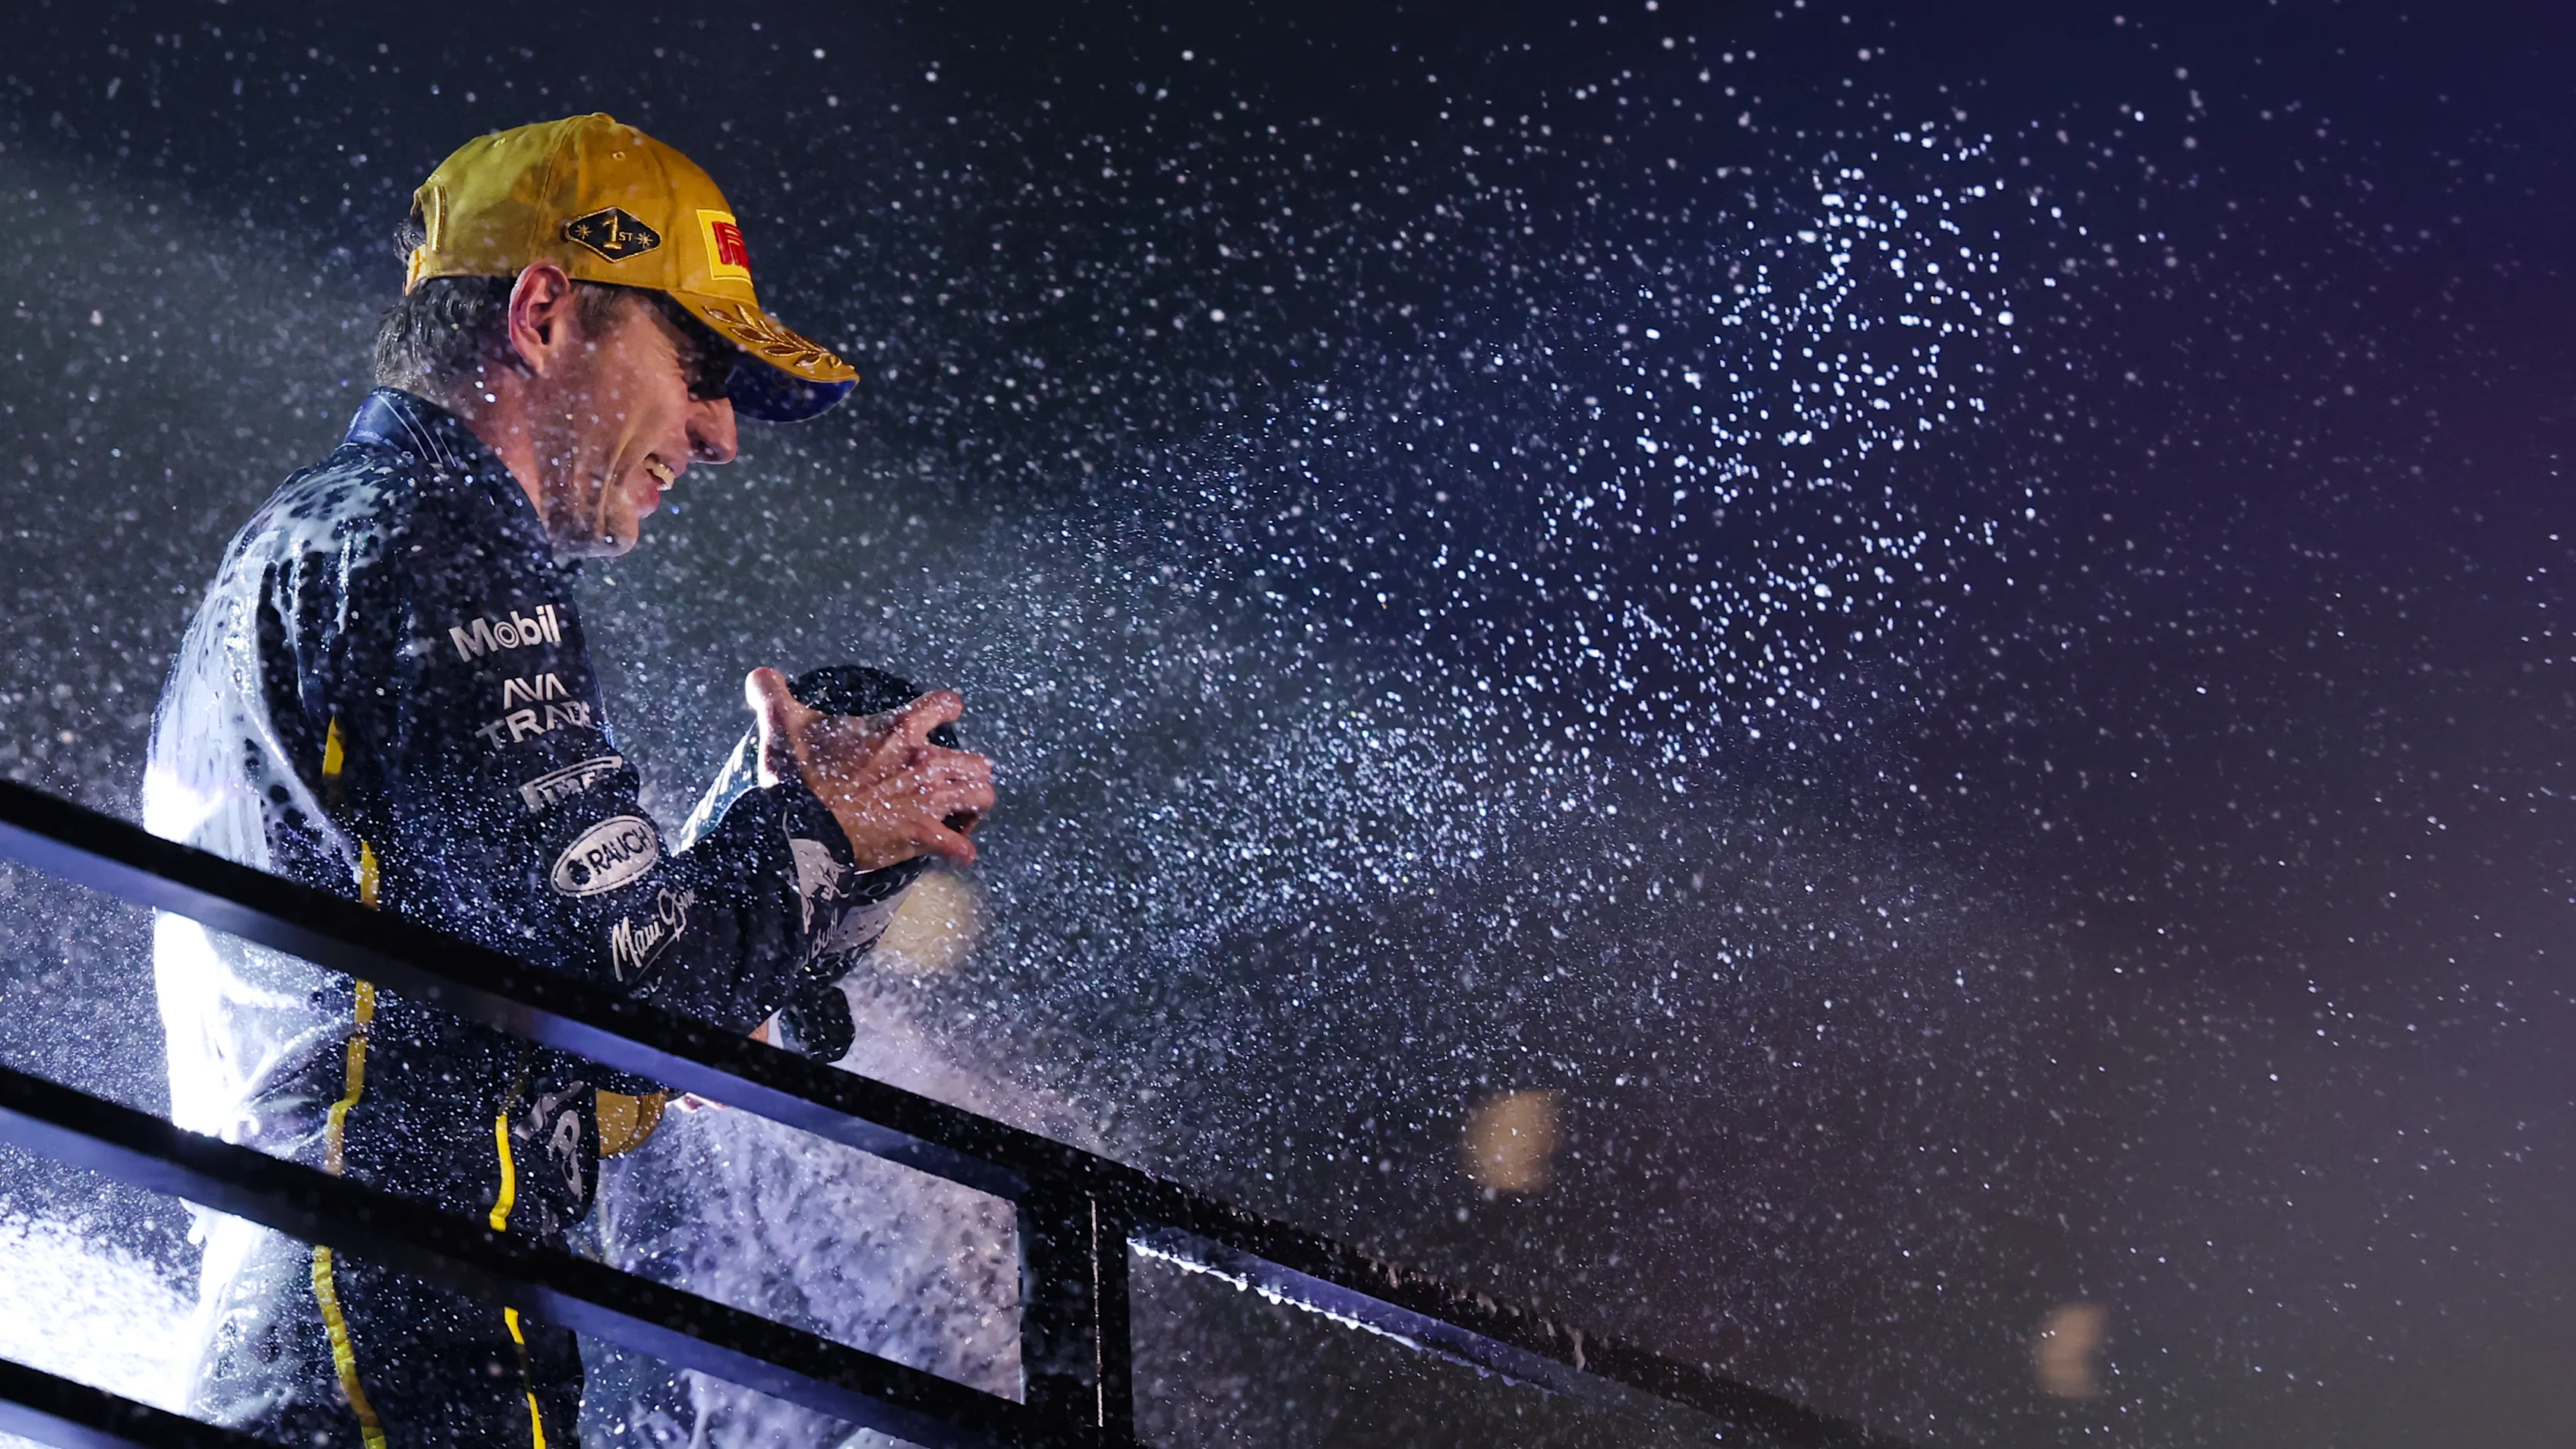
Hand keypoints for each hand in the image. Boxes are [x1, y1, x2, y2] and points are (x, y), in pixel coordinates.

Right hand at [744, 667, 995, 868]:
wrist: (801, 825)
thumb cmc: (797, 774)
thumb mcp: (782, 724)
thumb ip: (772, 694)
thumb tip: (758, 674)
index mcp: (898, 729)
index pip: (943, 704)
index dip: (948, 707)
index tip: (948, 711)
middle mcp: (924, 761)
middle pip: (975, 760)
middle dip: (970, 769)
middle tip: (957, 778)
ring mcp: (928, 800)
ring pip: (980, 796)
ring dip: (973, 805)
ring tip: (963, 813)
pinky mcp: (922, 836)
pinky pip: (960, 847)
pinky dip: (960, 850)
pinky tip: (956, 853)